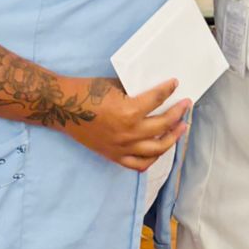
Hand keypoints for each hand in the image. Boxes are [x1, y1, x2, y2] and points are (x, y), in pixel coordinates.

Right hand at [68, 77, 190, 170]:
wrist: (62, 108)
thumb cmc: (86, 92)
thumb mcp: (114, 86)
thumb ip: (135, 91)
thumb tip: (154, 91)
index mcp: (129, 111)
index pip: (157, 99)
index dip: (169, 90)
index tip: (175, 84)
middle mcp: (129, 132)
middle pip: (163, 125)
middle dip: (178, 114)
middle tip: (186, 105)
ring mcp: (122, 147)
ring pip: (157, 149)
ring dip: (172, 138)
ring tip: (181, 128)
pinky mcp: (114, 156)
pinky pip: (139, 164)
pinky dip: (152, 158)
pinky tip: (160, 150)